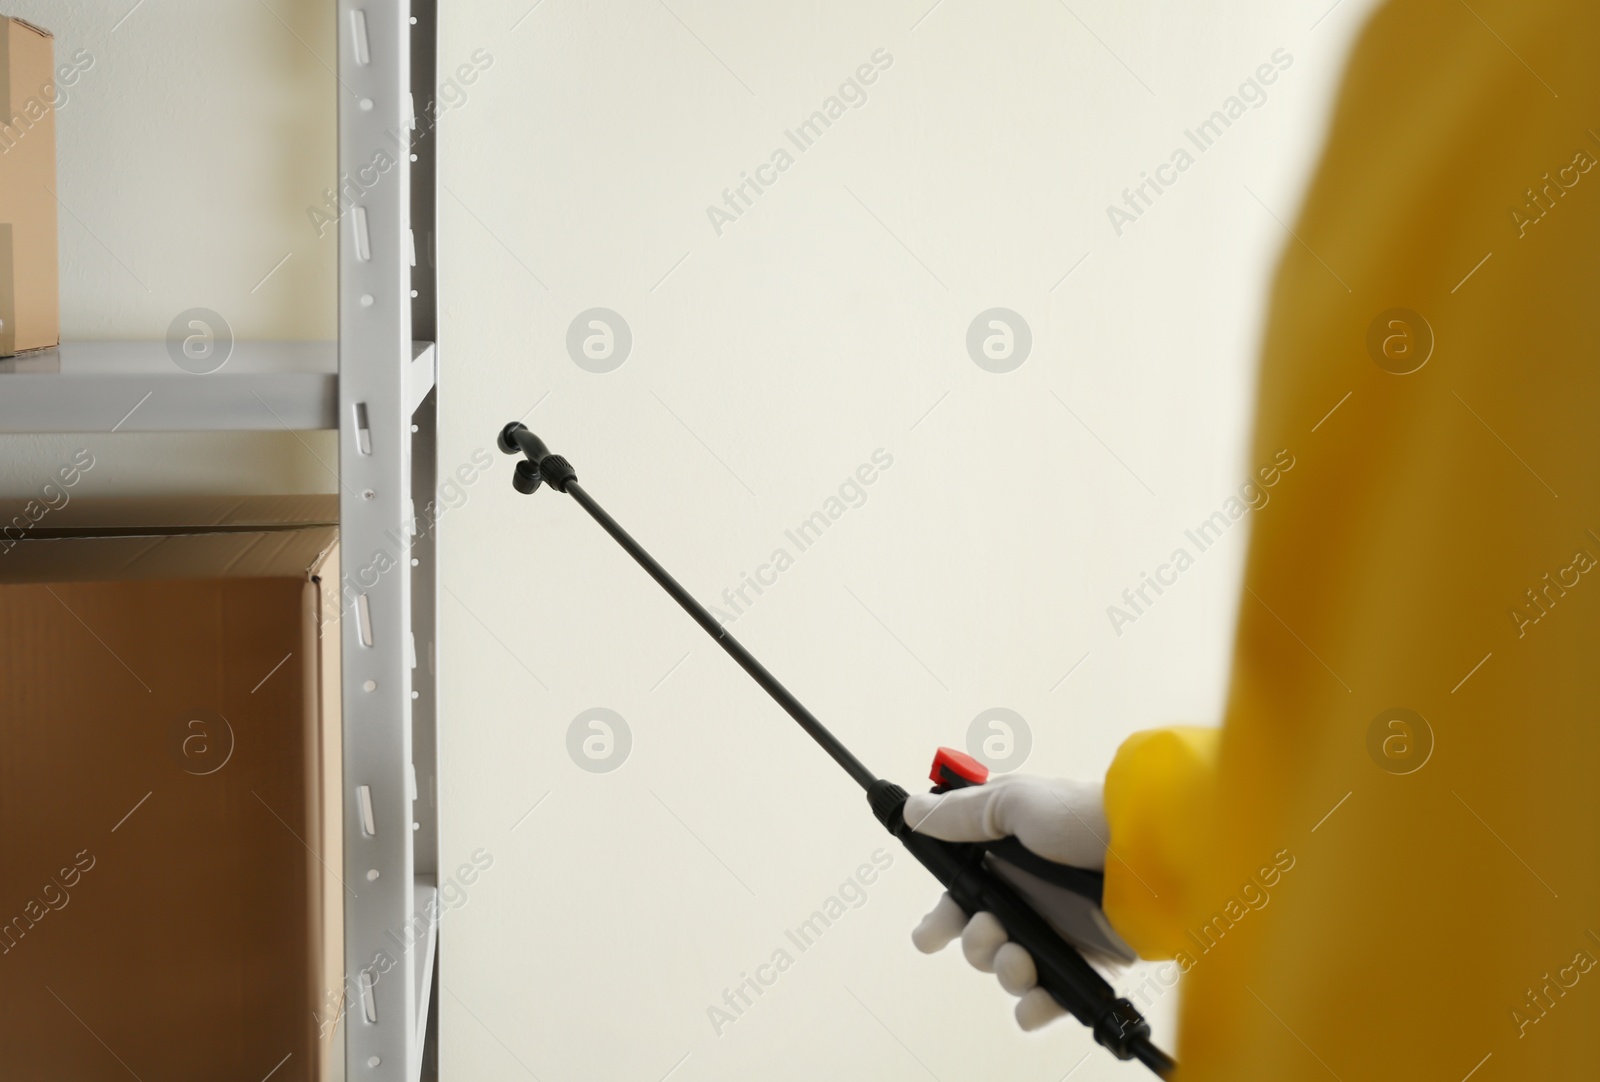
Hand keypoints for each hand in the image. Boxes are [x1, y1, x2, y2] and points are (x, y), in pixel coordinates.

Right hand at [903, 774, 1108, 1029]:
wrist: (1151, 852)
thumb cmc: (1084, 818)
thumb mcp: (1015, 802)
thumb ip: (961, 813)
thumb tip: (913, 812)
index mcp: (1009, 857)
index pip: (962, 893)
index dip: (942, 916)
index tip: (932, 933)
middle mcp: (1030, 895)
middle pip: (978, 936)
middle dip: (972, 942)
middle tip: (986, 932)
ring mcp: (1059, 930)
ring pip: (1008, 968)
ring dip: (1003, 968)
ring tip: (1019, 958)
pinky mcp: (1086, 962)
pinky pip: (1050, 998)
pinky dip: (1037, 1006)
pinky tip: (1036, 998)